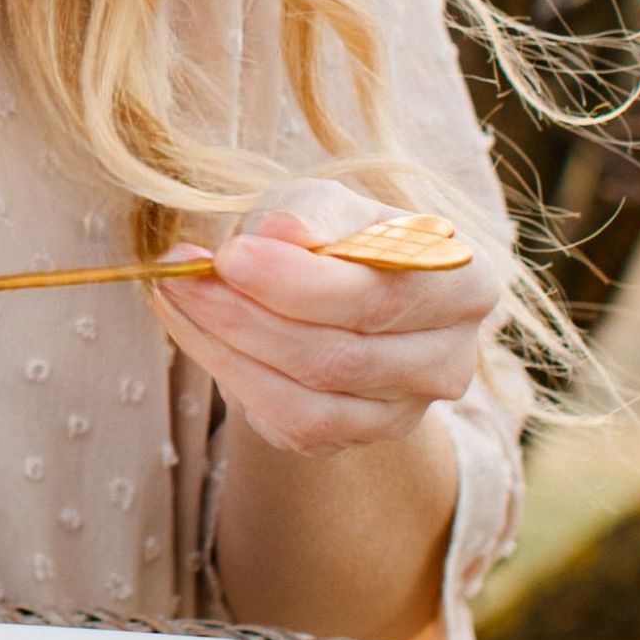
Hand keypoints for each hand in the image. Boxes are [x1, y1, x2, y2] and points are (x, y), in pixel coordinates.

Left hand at [149, 180, 502, 456]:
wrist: (330, 291)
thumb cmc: (334, 235)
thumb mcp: (322, 203)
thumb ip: (305, 214)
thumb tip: (277, 234)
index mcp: (462, 280)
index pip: (383, 294)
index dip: (301, 283)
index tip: (229, 254)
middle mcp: (450, 356)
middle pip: (342, 354)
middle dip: (247, 315)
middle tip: (180, 275)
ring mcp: (408, 408)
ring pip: (310, 397)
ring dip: (228, 347)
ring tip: (177, 295)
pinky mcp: (358, 436)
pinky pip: (290, 422)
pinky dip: (231, 376)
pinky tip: (196, 331)